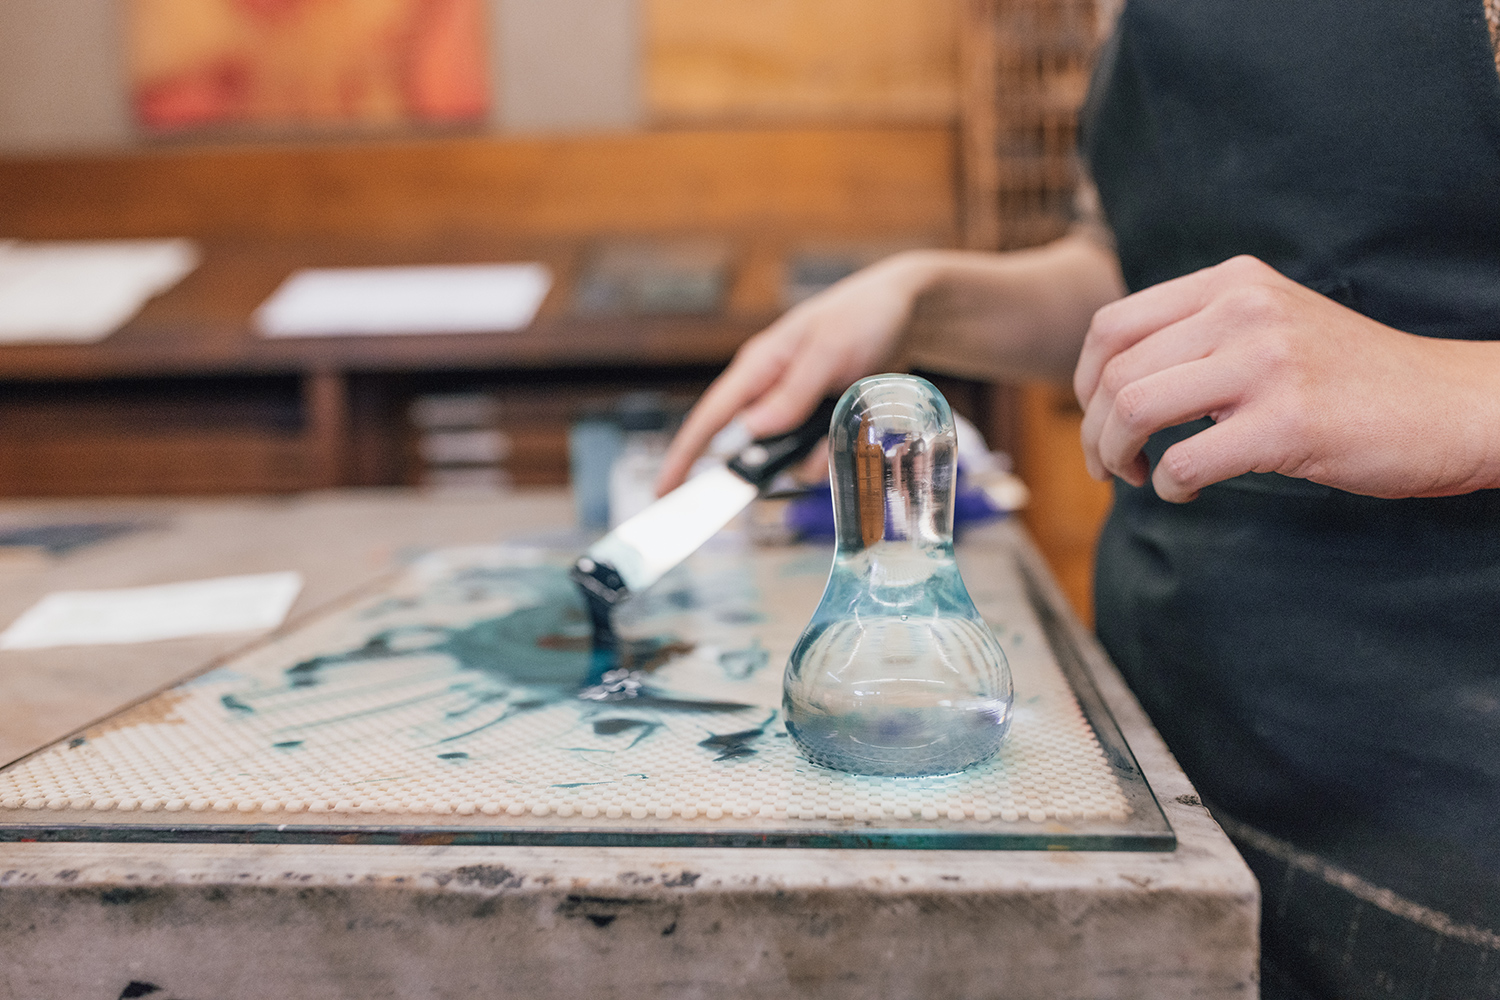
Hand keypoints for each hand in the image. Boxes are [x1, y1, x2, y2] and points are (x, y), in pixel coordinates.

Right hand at [655, 251, 939, 493]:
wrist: (908, 308)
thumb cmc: (863, 315)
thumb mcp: (829, 351)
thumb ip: (792, 392)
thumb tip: (752, 431)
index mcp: (758, 366)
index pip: (709, 418)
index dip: (684, 457)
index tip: (665, 492)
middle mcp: (769, 390)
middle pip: (750, 448)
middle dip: (776, 462)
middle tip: (810, 449)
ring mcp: (795, 407)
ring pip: (789, 457)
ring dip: (817, 455)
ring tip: (851, 418)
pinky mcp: (820, 419)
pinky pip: (817, 452)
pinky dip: (836, 449)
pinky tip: (859, 421)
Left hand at [1074, 255, 1499, 501]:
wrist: (1450, 404)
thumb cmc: (1350, 379)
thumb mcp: (1271, 326)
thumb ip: (1201, 333)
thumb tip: (1112, 382)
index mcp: (1232, 283)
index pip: (1111, 325)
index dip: (1084, 383)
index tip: (1097, 418)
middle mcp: (1245, 310)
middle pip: (1115, 372)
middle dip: (1095, 431)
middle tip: (1110, 465)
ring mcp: (1267, 363)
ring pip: (1136, 409)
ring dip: (1117, 456)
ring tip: (1138, 477)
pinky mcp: (1288, 422)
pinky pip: (1185, 459)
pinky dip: (1169, 487)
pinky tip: (1187, 490)